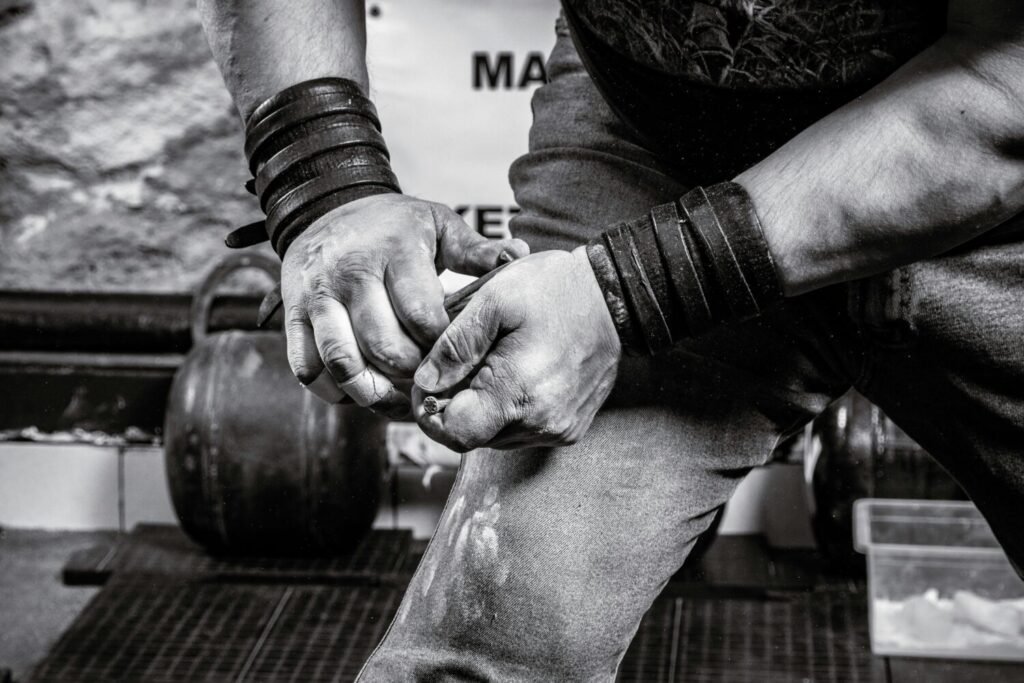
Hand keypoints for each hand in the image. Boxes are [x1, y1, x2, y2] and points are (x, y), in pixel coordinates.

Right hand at [282, 193, 528, 415]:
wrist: (327, 205)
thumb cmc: (395, 225)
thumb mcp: (439, 224)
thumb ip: (477, 249)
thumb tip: (521, 256)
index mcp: (394, 250)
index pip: (420, 315)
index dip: (442, 347)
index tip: (456, 357)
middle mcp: (351, 272)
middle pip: (384, 346)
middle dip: (412, 375)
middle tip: (431, 382)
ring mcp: (316, 295)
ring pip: (343, 362)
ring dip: (373, 392)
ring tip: (397, 397)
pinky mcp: (291, 313)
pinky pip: (307, 367)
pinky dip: (333, 390)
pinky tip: (360, 389)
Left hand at [412, 247, 620, 450]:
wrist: (614, 296)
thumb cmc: (554, 290)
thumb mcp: (495, 299)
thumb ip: (455, 344)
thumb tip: (425, 381)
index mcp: (517, 392)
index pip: (454, 433)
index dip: (430, 411)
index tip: (431, 381)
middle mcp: (540, 422)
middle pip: (472, 437)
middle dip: (456, 405)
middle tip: (463, 363)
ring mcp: (558, 429)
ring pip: (495, 436)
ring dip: (483, 408)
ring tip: (492, 364)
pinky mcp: (570, 428)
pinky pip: (522, 431)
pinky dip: (509, 409)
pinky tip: (516, 373)